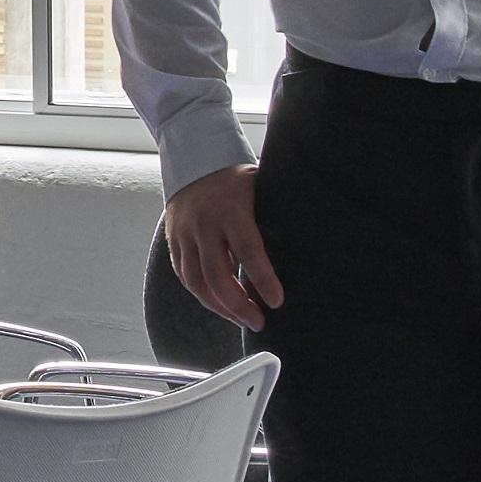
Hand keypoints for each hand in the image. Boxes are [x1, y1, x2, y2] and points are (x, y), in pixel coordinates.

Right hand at [159, 168, 283, 330]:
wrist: (195, 159)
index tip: (277, 302)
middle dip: (239, 305)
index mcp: (232, 210)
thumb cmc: (236, 179)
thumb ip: (273, 219)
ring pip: (196, 282)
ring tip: (240, 319)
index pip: (248, 250)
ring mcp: (185, 233)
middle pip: (217, 275)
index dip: (263, 279)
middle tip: (258, 322)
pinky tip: (219, 305)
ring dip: (219, 307)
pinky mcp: (173, 241)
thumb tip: (308, 247)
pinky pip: (184, 276)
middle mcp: (205, 224)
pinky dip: (202, 295)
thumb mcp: (260, 191)